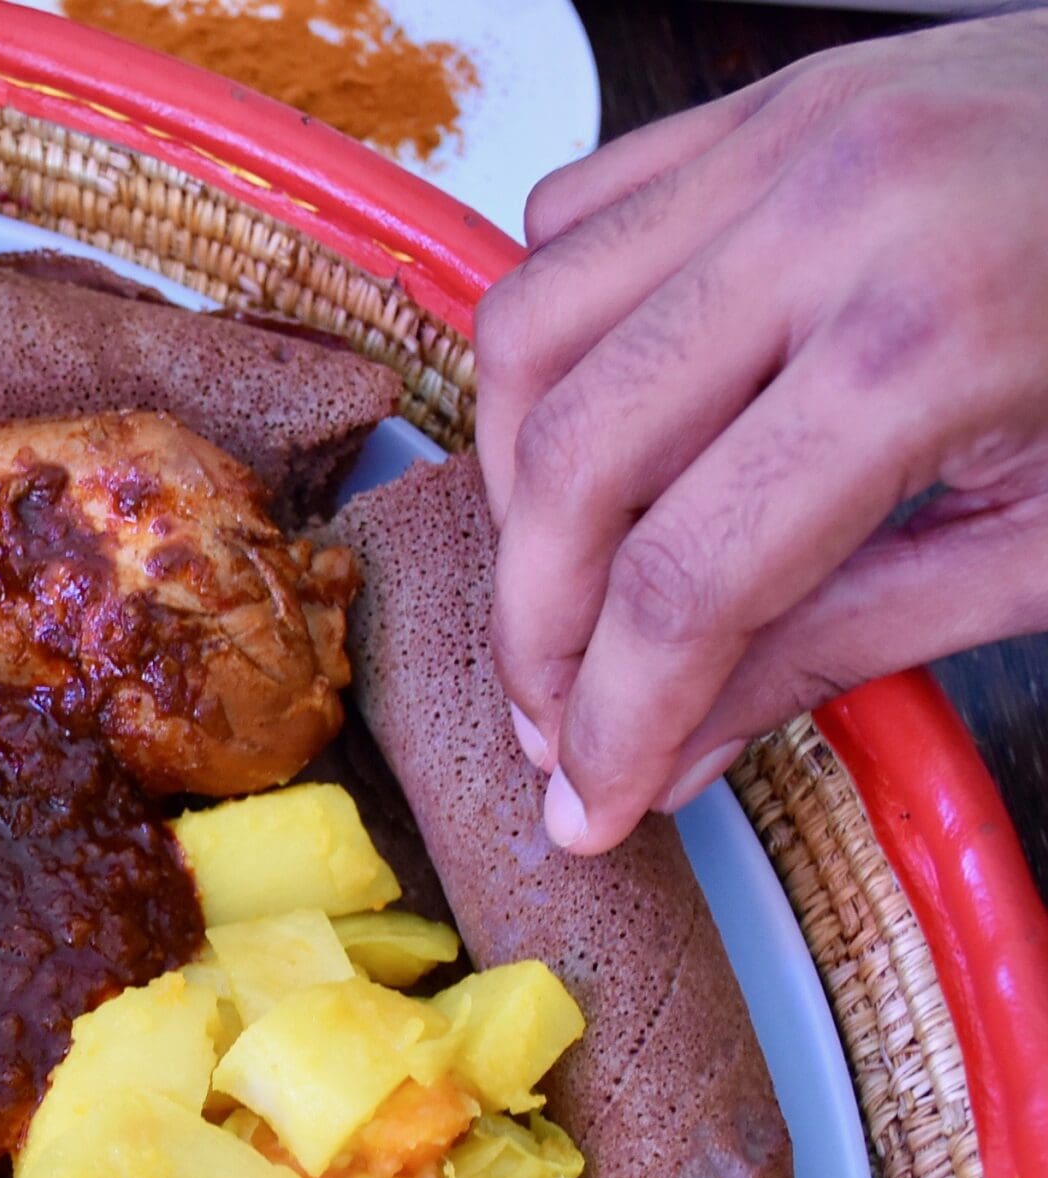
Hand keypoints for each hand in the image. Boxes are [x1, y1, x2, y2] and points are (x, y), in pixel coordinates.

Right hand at [475, 13, 1047, 854]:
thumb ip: (853, 645)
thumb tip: (680, 751)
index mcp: (932, 345)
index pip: (689, 577)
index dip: (617, 718)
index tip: (589, 800)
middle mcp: (832, 221)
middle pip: (576, 460)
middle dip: (537, 622)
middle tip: (552, 716)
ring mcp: (788, 140)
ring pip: (529, 331)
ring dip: (515, 479)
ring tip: (563, 569)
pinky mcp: (768, 107)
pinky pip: (573, 218)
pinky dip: (551, 338)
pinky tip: (602, 420)